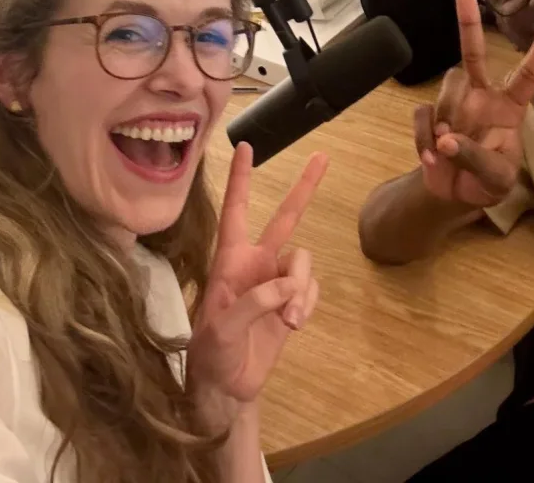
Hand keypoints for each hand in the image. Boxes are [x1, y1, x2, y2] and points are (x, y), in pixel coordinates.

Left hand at [186, 144, 326, 428]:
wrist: (227, 387)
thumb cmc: (211, 353)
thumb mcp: (221, 328)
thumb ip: (254, 303)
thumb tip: (287, 287)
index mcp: (231, 259)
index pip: (235, 210)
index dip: (240, 179)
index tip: (244, 146)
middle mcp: (257, 262)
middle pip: (285, 217)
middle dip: (304, 187)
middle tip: (322, 157)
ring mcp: (277, 282)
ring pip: (304, 261)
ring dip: (301, 288)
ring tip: (289, 320)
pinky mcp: (293, 303)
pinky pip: (311, 289)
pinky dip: (307, 304)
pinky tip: (293, 324)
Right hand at [415, 0, 533, 207]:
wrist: (454, 195)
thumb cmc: (488, 183)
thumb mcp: (496, 179)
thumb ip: (476, 159)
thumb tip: (447, 140)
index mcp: (509, 109)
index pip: (529, 76)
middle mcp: (482, 98)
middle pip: (474, 55)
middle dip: (468, 25)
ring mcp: (455, 105)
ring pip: (446, 88)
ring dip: (445, 118)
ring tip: (446, 153)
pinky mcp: (432, 116)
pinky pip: (423, 114)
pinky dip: (423, 138)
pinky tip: (431, 159)